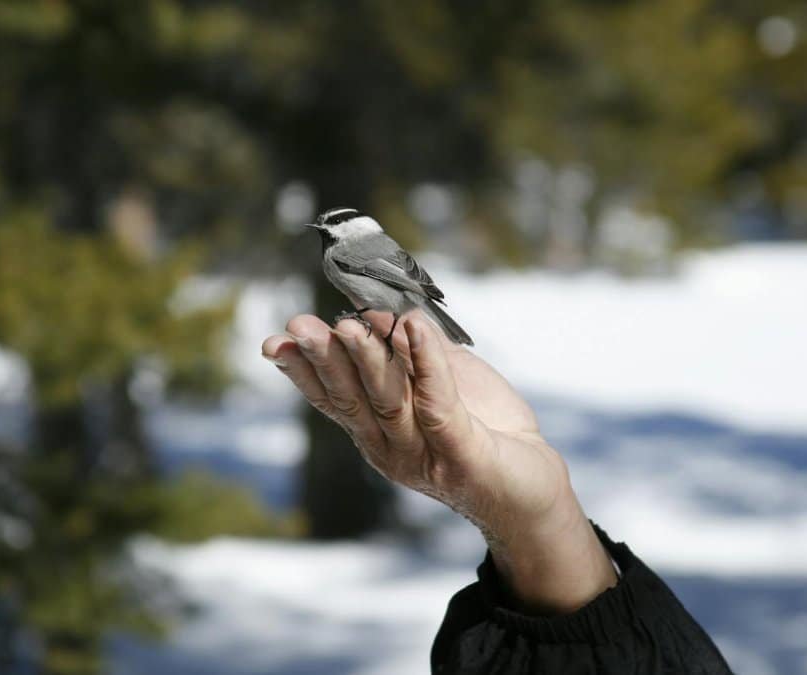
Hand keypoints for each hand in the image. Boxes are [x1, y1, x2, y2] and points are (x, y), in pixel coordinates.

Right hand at [262, 311, 616, 613]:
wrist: (533, 490)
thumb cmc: (485, 431)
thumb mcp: (441, 382)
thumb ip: (412, 352)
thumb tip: (381, 313)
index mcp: (378, 431)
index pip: (332, 398)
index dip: (302, 371)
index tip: (274, 342)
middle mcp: (390, 447)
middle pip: (350, 398)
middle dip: (322, 359)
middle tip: (298, 327)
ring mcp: (424, 454)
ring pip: (387, 401)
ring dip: (367, 359)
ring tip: (348, 325)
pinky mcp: (460, 454)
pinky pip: (438, 405)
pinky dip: (426, 362)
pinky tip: (415, 328)